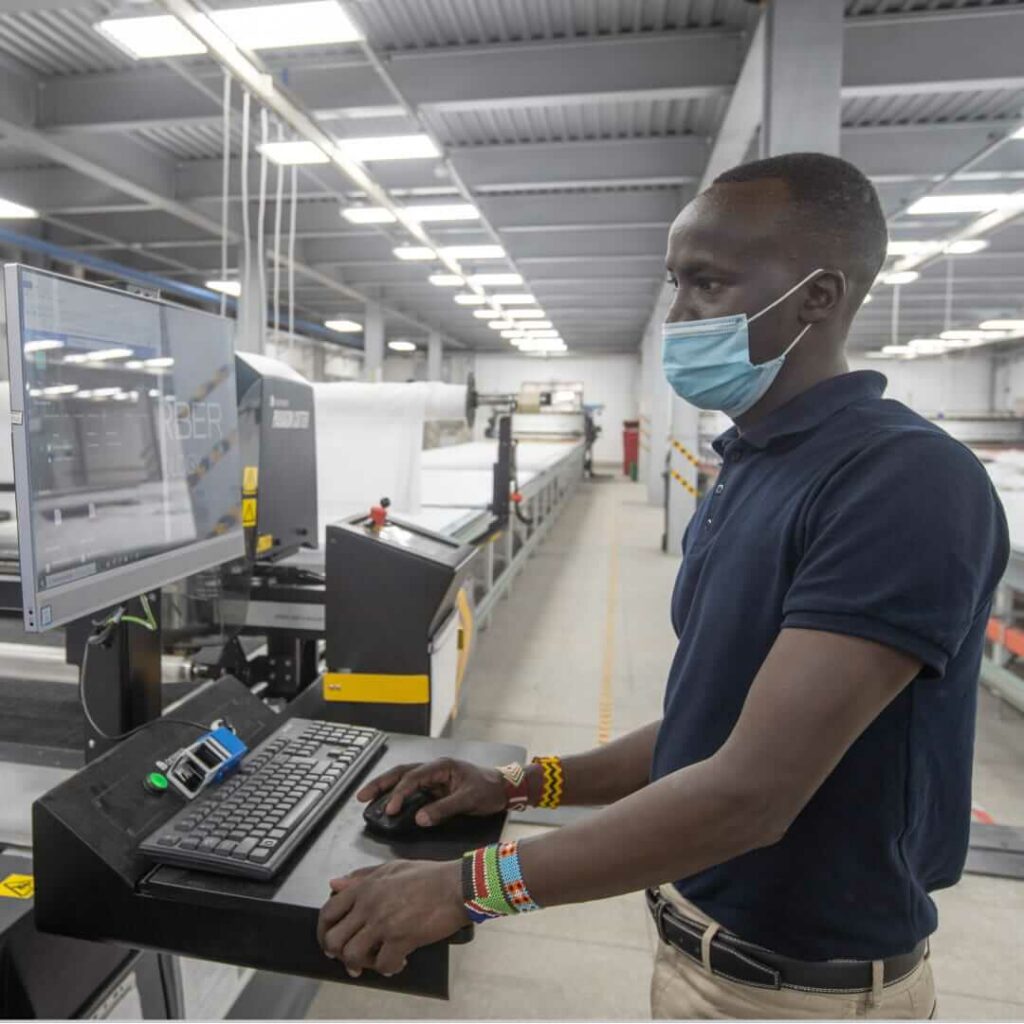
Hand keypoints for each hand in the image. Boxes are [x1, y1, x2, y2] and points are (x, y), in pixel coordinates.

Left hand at [317, 859, 467, 976]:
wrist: (457, 885)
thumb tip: (334, 883)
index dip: (324, 931)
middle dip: (339, 954)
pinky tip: (399, 963)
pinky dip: (389, 969)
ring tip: (375, 962)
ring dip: (362, 964)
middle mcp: (368, 905)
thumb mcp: (391, 868)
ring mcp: (383, 922)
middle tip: (352, 960)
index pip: (328, 912)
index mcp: (365, 887)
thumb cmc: (428, 875)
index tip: (330, 942)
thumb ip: (361, 877)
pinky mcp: (401, 938)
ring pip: (352, 955)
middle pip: (334, 939)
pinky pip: (383, 965)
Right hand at [355, 757, 507, 826]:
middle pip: (401, 773)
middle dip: (380, 784)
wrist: (503, 788)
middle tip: (362, 796)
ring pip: (403, 779)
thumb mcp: (468, 800)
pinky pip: (411, 789)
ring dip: (386, 788)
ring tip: (367, 798)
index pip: (413, 778)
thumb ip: (443, 809)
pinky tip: (389, 804)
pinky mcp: (434, 787)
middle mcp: (434, 769)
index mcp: (441, 766)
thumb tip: (420, 819)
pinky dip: (398, 795)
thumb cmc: (488, 789)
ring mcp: (433, 777)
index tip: (391, 809)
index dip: (400, 793)